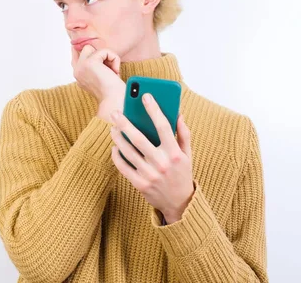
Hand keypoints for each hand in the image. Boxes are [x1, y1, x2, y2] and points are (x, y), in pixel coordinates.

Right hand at [71, 45, 125, 123]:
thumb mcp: (101, 76)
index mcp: (79, 76)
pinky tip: (115, 72)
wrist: (115, 100)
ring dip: (107, 57)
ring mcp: (81, 66)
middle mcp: (77, 71)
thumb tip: (95, 51)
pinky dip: (114, 59)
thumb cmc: (112, 92)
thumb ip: (95, 65)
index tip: (88, 47)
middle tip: (109, 68)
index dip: (84, 50)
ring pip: (94, 48)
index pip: (75, 55)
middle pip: (86, 49)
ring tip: (112, 71)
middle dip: (100, 54)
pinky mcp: (89, 62)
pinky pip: (105, 51)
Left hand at [109, 93, 194, 223]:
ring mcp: (149, 174)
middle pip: (139, 138)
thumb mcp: (188, 154)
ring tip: (112, 128)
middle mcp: (161, 163)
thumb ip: (184, 133)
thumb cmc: (182, 173)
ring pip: (128, 151)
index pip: (163, 126)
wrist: (179, 203)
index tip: (146, 96)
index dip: (154, 109)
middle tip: (115, 113)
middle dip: (125, 123)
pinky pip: (123, 166)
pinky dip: (117, 155)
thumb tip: (178, 113)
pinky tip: (115, 147)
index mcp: (174, 153)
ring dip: (118, 137)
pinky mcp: (139, 184)